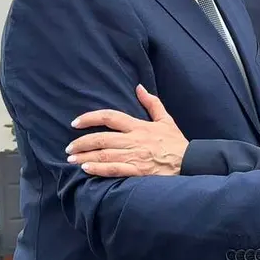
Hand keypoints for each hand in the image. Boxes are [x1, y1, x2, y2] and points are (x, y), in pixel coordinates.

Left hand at [65, 85, 187, 176]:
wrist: (190, 162)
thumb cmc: (176, 142)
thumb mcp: (166, 119)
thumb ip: (152, 103)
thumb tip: (139, 87)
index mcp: (139, 126)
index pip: (110, 117)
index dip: (90, 118)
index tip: (75, 122)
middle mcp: (133, 140)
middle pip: (101, 138)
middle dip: (81, 142)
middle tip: (69, 147)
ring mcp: (134, 157)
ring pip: (103, 155)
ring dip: (85, 156)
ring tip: (71, 159)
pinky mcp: (137, 172)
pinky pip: (113, 170)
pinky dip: (98, 169)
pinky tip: (86, 169)